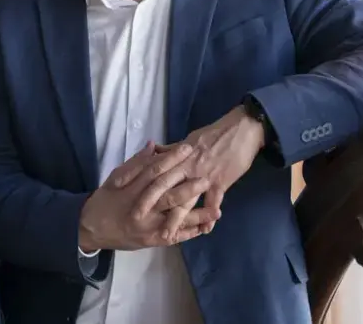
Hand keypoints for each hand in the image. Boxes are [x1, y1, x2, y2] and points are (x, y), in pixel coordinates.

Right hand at [78, 142, 220, 252]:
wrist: (91, 229)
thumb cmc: (106, 199)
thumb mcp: (116, 177)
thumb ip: (136, 163)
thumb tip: (155, 146)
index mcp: (132, 190)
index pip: (155, 171)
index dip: (173, 159)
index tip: (189, 148)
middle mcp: (142, 209)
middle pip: (169, 196)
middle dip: (190, 187)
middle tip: (208, 177)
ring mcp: (148, 227)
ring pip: (175, 219)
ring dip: (198, 215)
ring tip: (217, 210)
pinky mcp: (151, 241)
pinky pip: (173, 237)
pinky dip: (190, 233)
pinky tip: (205, 228)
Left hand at [115, 106, 265, 236]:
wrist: (242, 129)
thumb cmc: (216, 133)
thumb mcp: (190, 138)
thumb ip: (172, 149)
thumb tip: (155, 151)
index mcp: (179, 154)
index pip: (152, 166)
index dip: (135, 176)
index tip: (119, 187)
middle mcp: (187, 165)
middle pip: (163, 185)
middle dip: (149, 203)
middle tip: (135, 218)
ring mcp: (204, 175)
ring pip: (185, 199)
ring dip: (175, 218)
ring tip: (165, 234)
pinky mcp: (221, 182)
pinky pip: (213, 202)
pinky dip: (209, 217)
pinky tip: (206, 230)